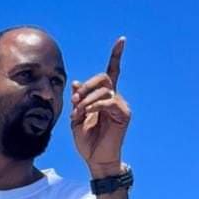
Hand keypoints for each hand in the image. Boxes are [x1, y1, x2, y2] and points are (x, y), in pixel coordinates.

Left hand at [71, 37, 130, 174]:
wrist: (95, 159)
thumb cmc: (86, 141)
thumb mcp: (76, 118)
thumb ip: (77, 100)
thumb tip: (76, 83)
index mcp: (103, 97)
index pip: (112, 72)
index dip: (116, 55)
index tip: (122, 39)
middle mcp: (114, 98)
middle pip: (104, 77)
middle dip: (87, 86)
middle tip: (75, 101)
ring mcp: (120, 105)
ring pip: (104, 90)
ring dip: (87, 100)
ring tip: (78, 113)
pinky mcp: (124, 114)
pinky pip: (108, 101)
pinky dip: (95, 105)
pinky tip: (88, 113)